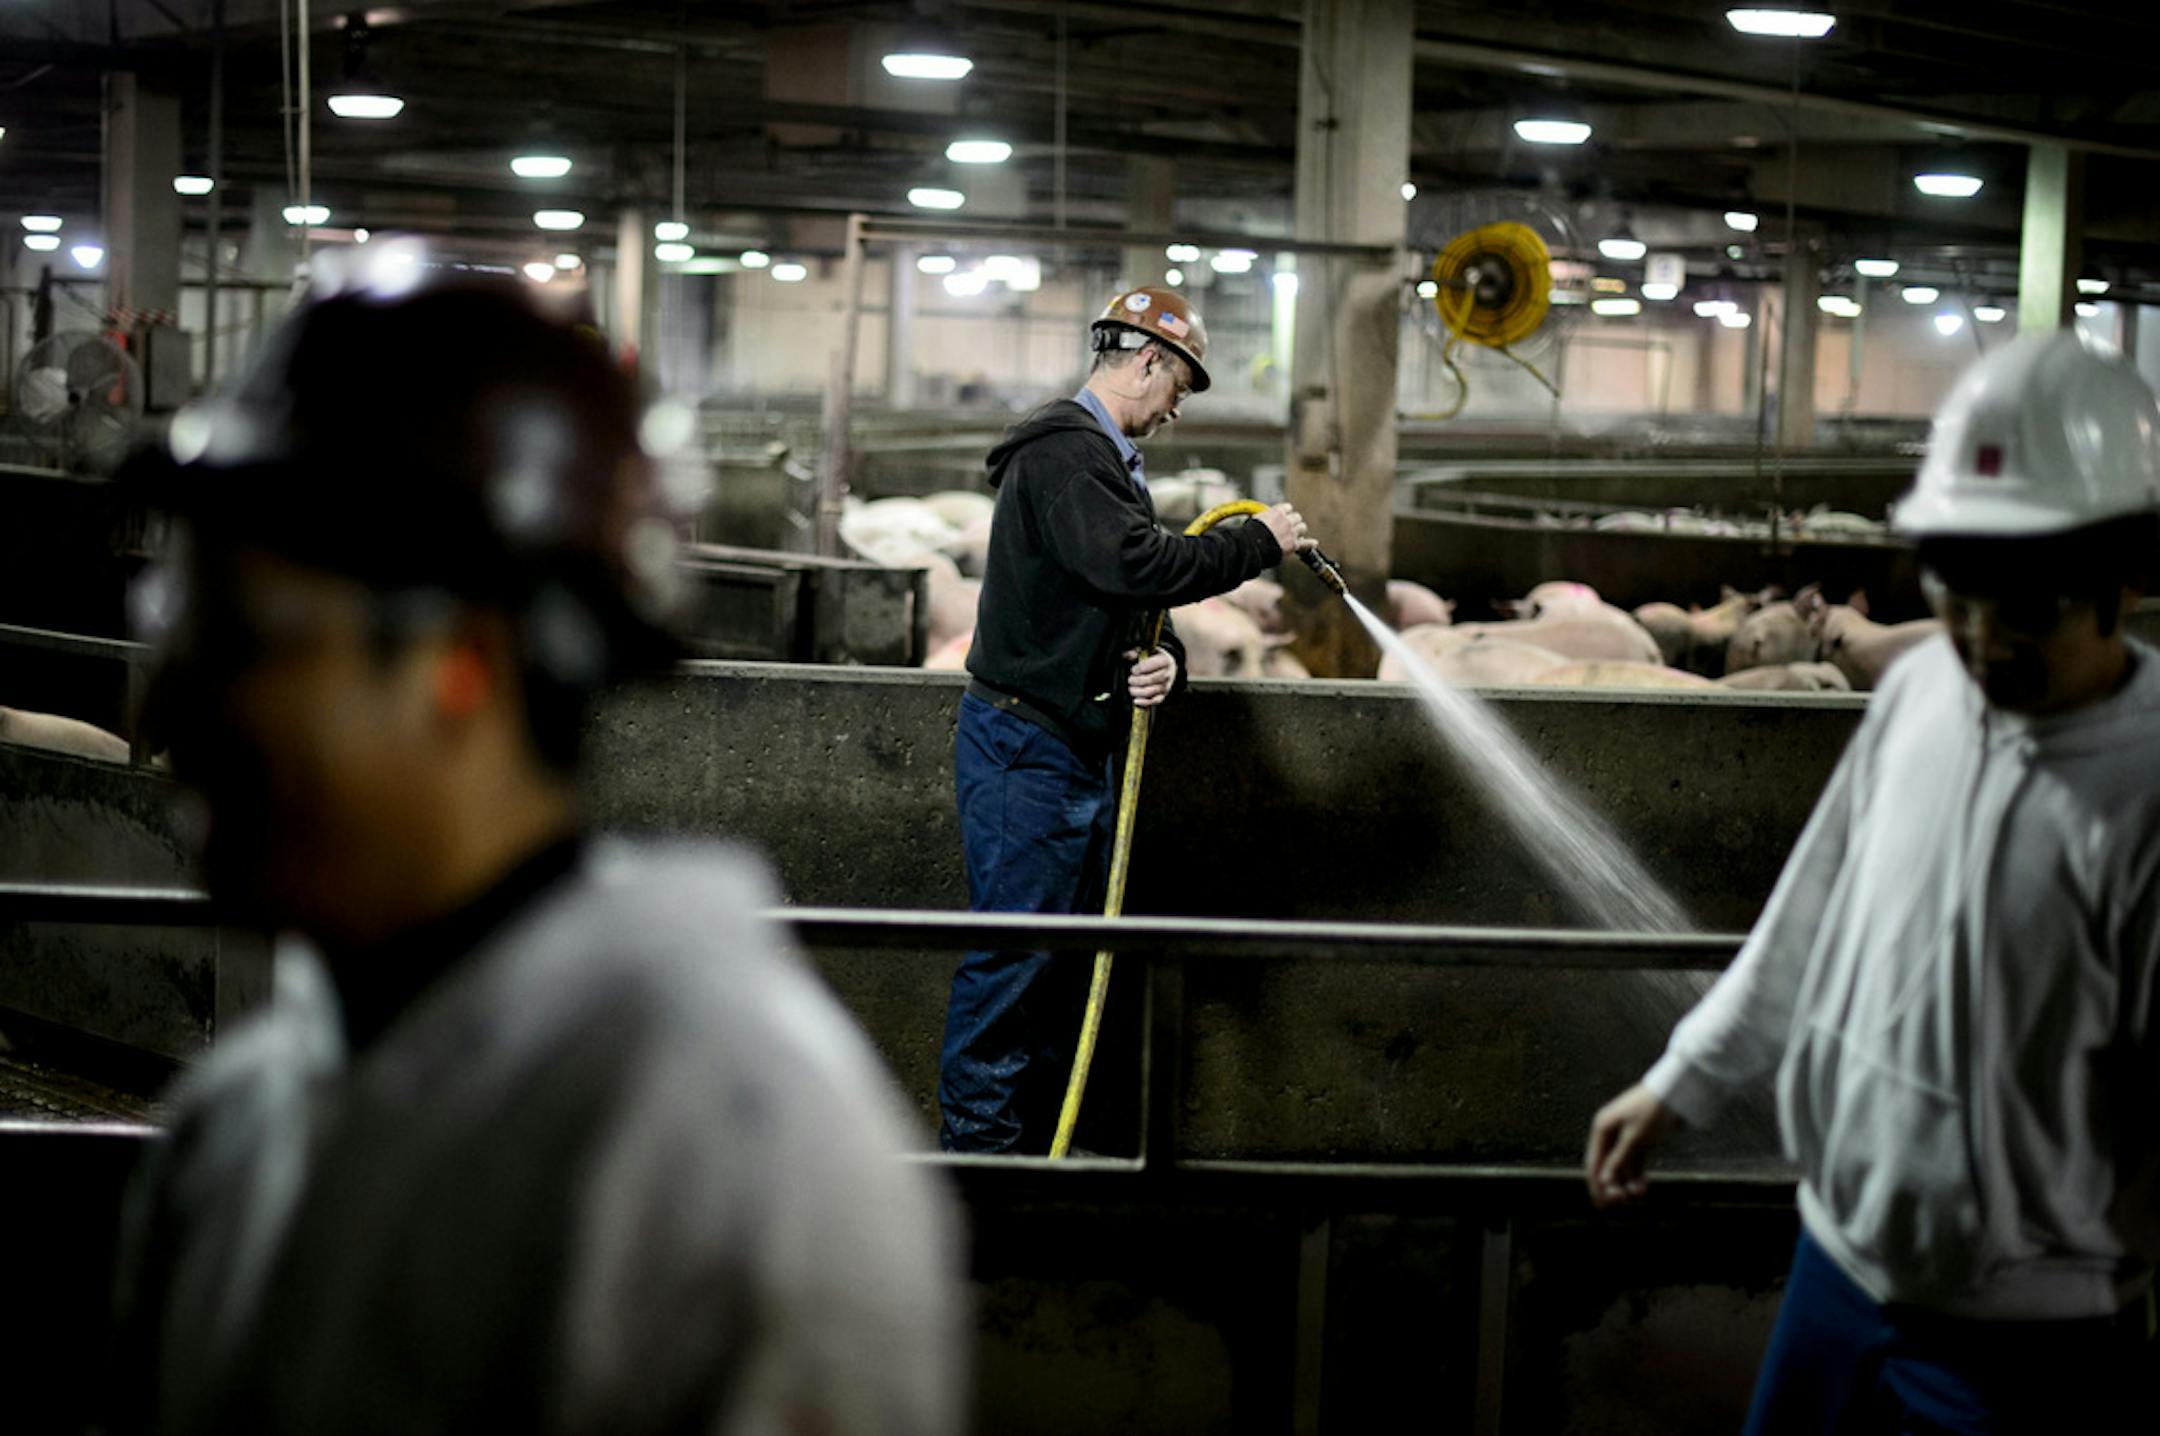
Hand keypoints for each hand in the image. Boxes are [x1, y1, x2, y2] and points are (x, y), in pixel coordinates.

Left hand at [1125, 648, 1176, 707]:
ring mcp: (1166, 686)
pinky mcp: (1163, 695)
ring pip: (1151, 691)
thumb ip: (1135, 651)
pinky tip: (1135, 700)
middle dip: (1137, 681)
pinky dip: (1144, 702)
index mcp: (1164, 660)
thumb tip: (1129, 655)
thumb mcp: (1146, 650)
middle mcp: (1167, 674)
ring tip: (1131, 688)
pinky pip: (1154, 701)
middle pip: (1151, 679)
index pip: (1153, 665)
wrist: (1166, 666)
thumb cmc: (1153, 658)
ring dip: (1138, 691)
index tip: (1133, 670)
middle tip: (1130, 680)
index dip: (1140, 668)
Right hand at [1257, 503, 1314, 556]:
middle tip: (1289, 526)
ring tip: (1295, 534)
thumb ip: (1265, 516)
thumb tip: (1265, 516)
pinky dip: (1310, 543)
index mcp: (1277, 512)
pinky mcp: (1293, 545)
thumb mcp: (1256, 518)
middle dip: (1294, 521)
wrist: (1254, 546)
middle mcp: (1287, 521)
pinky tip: (1314, 543)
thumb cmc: (1251, 533)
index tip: (1284, 515)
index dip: (1286, 512)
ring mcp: (1292, 533)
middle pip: (1297, 517)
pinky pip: (1306, 543)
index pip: (1288, 507)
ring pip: (1302, 527)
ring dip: (1299, 530)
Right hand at [1584, 1083, 1681, 1208]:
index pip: (1594, 1162)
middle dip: (1613, 1184)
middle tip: (1621, 1201)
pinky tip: (1643, 1187)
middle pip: (1607, 1165)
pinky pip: (1635, 1161)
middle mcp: (1610, 1132)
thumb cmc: (1651, 1111)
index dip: (1596, 1184)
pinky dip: (1638, 1174)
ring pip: (1622, 1165)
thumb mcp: (1634, 1137)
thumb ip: (1618, 1160)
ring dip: (1628, 1181)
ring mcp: (1626, 1136)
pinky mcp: (1641, 1139)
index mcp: (1602, 1128)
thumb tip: (1602, 1181)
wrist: (1676, 1092)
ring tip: (1639, 1194)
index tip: (1601, 1204)